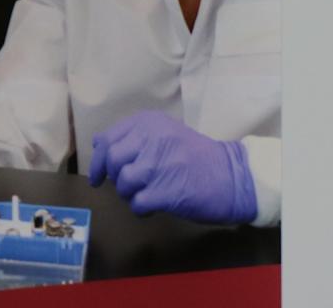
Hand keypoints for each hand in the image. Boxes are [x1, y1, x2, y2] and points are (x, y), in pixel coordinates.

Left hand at [86, 110, 257, 223]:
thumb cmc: (197, 157)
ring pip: (122, 181)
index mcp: (149, 123)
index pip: (107, 139)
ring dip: (128, 194)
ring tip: (143, 195)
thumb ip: (134, 138)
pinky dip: (140, 208)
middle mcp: (152, 139)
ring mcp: (159, 165)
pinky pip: (138, 202)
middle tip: (124, 187)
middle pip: (111, 159)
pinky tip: (152, 207)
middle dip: (111, 177)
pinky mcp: (167, 191)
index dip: (98, 160)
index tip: (99, 174)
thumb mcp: (165, 135)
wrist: (234, 177)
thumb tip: (98, 146)